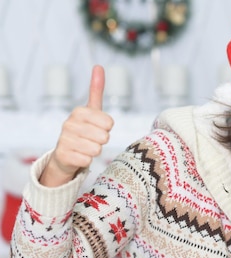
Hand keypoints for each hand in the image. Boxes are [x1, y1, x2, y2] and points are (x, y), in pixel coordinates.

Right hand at [39, 65, 113, 186]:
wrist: (65, 154)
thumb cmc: (83, 130)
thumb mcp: (91, 110)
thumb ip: (96, 90)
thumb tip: (99, 66)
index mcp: (79, 111)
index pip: (109, 122)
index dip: (107, 128)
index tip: (98, 127)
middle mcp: (69, 123)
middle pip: (104, 136)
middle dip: (101, 141)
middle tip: (91, 139)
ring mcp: (64, 139)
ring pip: (97, 149)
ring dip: (95, 151)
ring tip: (85, 147)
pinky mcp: (63, 155)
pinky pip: (87, 160)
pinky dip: (86, 161)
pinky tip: (78, 156)